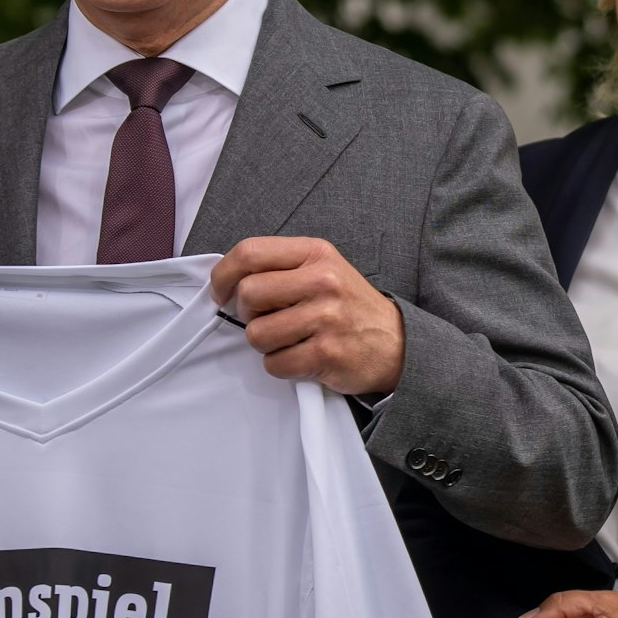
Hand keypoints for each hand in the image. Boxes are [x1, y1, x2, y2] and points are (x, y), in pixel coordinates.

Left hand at [208, 237, 403, 396]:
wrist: (395, 343)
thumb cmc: (348, 306)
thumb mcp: (322, 269)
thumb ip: (279, 268)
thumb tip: (227, 283)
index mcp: (315, 253)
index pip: (249, 252)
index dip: (224, 275)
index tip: (221, 293)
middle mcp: (322, 280)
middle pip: (248, 294)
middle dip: (248, 314)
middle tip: (267, 319)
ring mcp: (325, 317)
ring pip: (257, 334)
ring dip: (265, 344)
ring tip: (289, 340)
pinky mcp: (326, 353)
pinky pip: (274, 364)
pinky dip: (281, 365)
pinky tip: (301, 357)